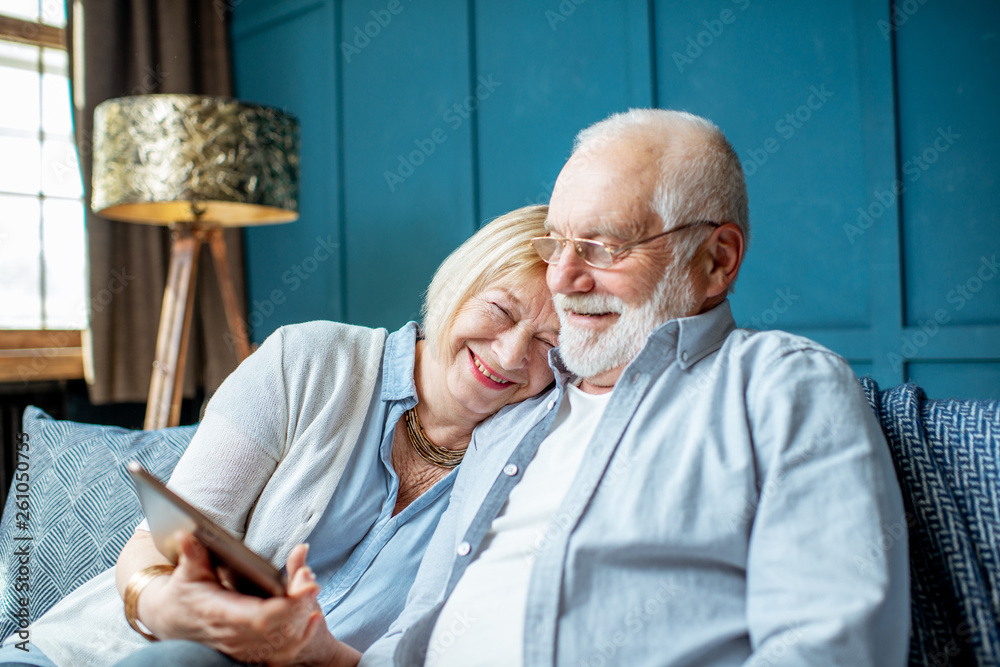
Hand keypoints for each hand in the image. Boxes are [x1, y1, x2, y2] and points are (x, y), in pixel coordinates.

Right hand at [137, 533, 357, 665]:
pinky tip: (313, 618)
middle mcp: (233, 635)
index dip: (286, 606)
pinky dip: (299, 637)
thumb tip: (186, 533)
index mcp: (219, 613)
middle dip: (300, 605)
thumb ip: (192, 555)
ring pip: (282, 641)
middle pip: (278, 627)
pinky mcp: (248, 650)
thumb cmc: (181, 593)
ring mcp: (241, 646)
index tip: (307, 587)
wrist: (169, 622)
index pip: (259, 616)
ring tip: (312, 592)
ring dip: (303, 619)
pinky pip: (279, 652)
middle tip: (312, 581)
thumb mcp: (185, 573)